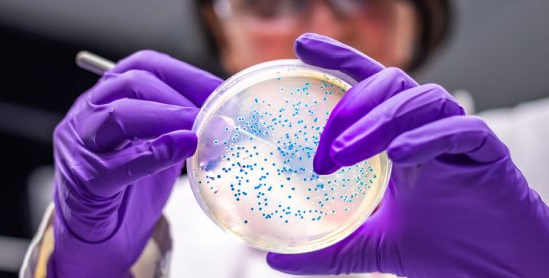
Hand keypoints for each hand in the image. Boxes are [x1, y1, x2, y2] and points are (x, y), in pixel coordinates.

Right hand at [50, 50, 221, 276]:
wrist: (98, 236)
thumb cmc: (128, 188)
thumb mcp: (157, 147)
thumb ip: (181, 128)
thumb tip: (226, 116)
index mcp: (106, 97)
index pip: (143, 65)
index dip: (185, 74)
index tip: (221, 90)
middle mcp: (87, 113)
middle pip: (130, 84)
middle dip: (178, 95)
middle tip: (215, 114)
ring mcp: (81, 146)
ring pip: (118, 115)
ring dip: (167, 117)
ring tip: (200, 128)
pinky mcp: (85, 181)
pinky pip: (118, 163)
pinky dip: (155, 153)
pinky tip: (183, 148)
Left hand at [266, 33, 548, 276]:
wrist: (496, 273)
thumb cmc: (442, 248)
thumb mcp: (372, 247)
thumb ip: (329, 249)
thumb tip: (275, 259)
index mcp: (399, 139)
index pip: (368, 85)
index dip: (338, 60)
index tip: (301, 47)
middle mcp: (426, 130)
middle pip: (390, 83)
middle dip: (352, 105)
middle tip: (325, 149)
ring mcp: (456, 139)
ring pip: (422, 99)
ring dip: (379, 121)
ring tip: (345, 153)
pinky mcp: (488, 155)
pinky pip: (461, 129)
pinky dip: (428, 136)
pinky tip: (399, 155)